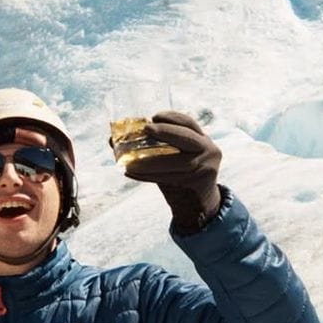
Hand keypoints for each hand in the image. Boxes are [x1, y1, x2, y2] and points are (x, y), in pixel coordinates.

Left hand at [124, 111, 221, 233]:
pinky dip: (147, 176)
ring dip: (150, 161)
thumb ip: (152, 147)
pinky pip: (169, 178)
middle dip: (166, 132)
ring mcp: (206, 168)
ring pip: (176, 162)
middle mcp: (208, 150)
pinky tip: (131, 173)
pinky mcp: (198, 184)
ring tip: (130, 161)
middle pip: (187, 138)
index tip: (153, 117)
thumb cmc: (178, 175)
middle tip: (146, 129)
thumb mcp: (172, 157)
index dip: (171, 117)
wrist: (197, 205)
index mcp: (202, 139)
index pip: (188, 123)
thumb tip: (113, 140)